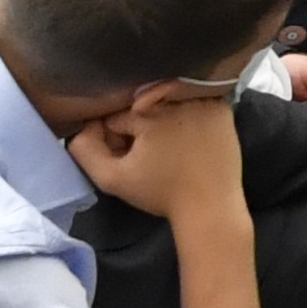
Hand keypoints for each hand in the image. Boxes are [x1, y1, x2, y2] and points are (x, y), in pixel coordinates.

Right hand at [66, 83, 251, 225]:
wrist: (210, 207)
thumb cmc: (161, 194)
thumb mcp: (112, 179)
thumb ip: (86, 150)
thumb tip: (84, 126)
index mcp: (148, 114)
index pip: (116, 117)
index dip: (117, 140)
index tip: (129, 159)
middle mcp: (176, 100)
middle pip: (141, 106)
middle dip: (139, 127)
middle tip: (152, 156)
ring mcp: (203, 101)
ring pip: (166, 101)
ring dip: (163, 118)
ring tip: (170, 148)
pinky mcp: (222, 108)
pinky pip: (194, 101)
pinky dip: (188, 113)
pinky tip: (189, 137)